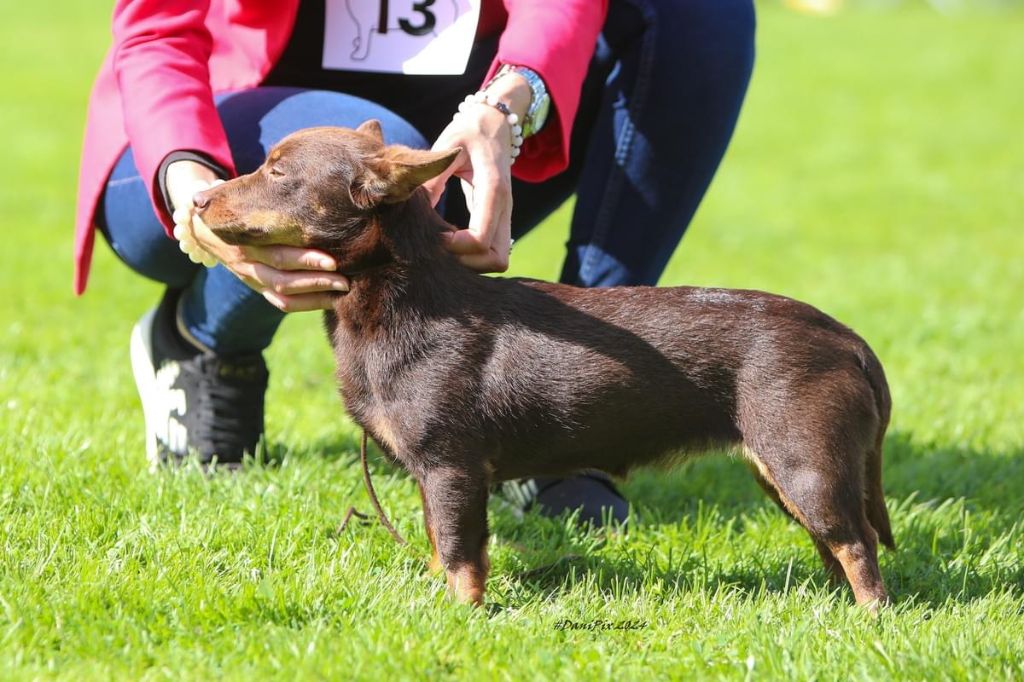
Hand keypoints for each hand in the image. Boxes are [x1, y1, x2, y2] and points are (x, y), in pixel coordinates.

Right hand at [165, 159, 349, 311]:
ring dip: (314, 292)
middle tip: (344, 276)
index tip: (333, 259)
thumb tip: (357, 130)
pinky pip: (280, 302)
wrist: (203, 220)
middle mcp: (245, 254)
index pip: (275, 251)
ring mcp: (248, 274)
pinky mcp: (256, 286)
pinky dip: (306, 303)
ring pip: (281, 291)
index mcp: (245, 230)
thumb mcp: (254, 185)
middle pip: (279, 273)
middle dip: (313, 277)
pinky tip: (331, 300)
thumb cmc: (244, 195)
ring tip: (344, 287)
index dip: (305, 259)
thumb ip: (284, 174)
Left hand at [421, 74, 531, 272]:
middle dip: (468, 263)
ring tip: (444, 249)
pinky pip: (492, 251)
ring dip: (472, 263)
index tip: (434, 238)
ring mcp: (505, 215)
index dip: (456, 247)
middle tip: (439, 252)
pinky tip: (450, 242)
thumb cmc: (468, 132)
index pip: (480, 238)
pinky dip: (474, 255)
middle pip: (497, 259)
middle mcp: (504, 206)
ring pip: (499, 260)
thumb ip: (432, 177)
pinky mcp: (500, 219)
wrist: (495, 124)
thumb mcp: (447, 146)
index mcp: (493, 188)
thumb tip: (411, 207)